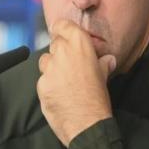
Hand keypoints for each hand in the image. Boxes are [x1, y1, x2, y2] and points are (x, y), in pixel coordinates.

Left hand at [37, 19, 116, 146]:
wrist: (88, 123)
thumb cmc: (98, 98)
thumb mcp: (104, 75)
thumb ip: (102, 63)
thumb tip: (108, 59)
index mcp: (79, 44)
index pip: (62, 25)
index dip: (61, 30)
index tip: (63, 35)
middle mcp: (62, 51)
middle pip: (54, 43)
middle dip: (60, 52)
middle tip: (70, 65)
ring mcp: (49, 68)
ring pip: (45, 61)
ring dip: (52, 68)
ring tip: (65, 81)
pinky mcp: (41, 84)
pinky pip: (42, 79)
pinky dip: (49, 84)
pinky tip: (59, 94)